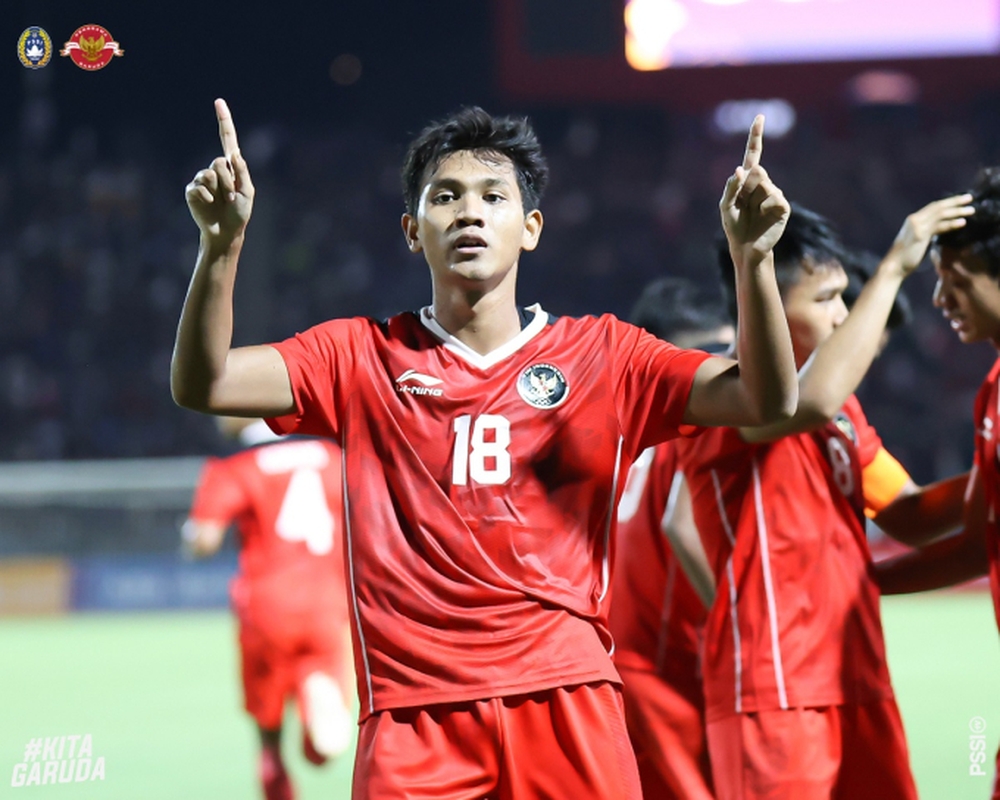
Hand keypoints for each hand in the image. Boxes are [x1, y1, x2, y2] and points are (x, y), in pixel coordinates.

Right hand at [185, 99, 254, 242]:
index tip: (218, 101)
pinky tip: (209, 205)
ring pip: (209, 174)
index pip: (227, 139)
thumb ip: (242, 172)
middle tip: (231, 198)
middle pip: (219, 162)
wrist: (225, 232)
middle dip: (228, 181)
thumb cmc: (240, 213)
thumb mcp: (248, 193)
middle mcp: (215, 169)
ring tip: (221, 203)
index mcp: (232, 167)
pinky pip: (198, 187)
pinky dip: (207, 197)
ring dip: (219, 191)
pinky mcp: (192, 190)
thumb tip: (234, 153)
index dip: (223, 121)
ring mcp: (202, 179)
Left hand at [720, 115, 789, 267]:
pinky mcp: (782, 206)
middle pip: (756, 170)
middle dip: (746, 188)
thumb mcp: (725, 206)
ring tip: (753, 214)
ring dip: (754, 199)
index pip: (753, 154)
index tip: (759, 116)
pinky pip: (773, 197)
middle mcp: (763, 183)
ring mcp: (774, 193)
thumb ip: (731, 187)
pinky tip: (763, 217)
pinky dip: (764, 207)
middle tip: (744, 205)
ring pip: (764, 183)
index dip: (756, 136)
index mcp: (748, 181)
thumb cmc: (734, 226)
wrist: (746, 248)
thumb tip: (741, 169)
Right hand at [883, 194, 974, 276]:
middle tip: (970, 197)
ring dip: (957, 211)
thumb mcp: (917, 240)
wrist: (893, 267)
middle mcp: (914, 219)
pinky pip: (939, 226)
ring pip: (940, 214)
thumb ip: (927, 232)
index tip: (961, 199)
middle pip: (938, 206)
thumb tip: (941, 229)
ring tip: (971, 210)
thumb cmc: (905, 257)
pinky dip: (952, 223)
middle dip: (955, 201)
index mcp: (913, 220)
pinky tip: (962, 222)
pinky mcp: (920, 235)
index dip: (948, 202)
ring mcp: (917, 226)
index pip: (933, 206)